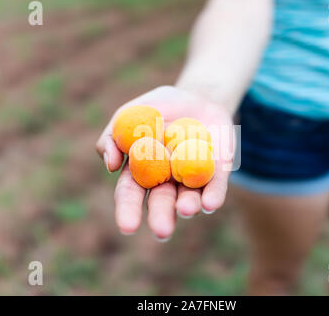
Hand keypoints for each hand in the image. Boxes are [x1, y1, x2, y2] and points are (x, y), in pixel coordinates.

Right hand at [96, 86, 234, 240]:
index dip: (128, 210)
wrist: (197, 97)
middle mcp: (167, 181)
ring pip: (189, 197)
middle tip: (161, 231)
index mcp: (141, 171)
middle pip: (162, 203)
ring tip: (186, 209)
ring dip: (188, 206)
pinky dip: (213, 195)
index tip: (127, 227)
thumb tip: (111, 166)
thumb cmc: (158, 109)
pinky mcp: (217, 171)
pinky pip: (216, 186)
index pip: (131, 194)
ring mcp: (192, 177)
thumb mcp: (130, 114)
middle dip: (161, 217)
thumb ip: (113, 137)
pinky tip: (210, 204)